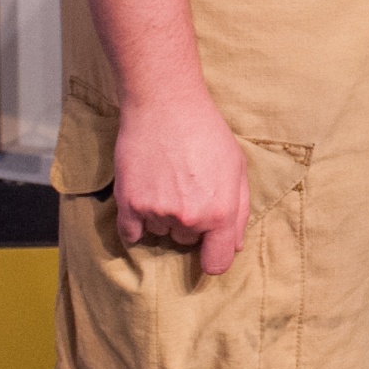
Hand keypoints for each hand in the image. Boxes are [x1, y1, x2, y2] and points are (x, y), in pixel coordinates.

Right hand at [114, 91, 251, 276]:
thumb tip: (235, 246)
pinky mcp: (128, 204)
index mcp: (220, 213)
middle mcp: (189, 218)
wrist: (165, 105)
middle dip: (189, 224)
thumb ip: (239, 212)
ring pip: (160, 234)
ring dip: (162, 218)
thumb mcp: (237, 168)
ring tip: (166, 182)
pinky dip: (136, 223)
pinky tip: (146, 197)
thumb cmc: (206, 133)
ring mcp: (157, 212)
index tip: (208, 251)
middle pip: (186, 243)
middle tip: (186, 189)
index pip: (216, 264)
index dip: (213, 258)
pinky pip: (131, 234)